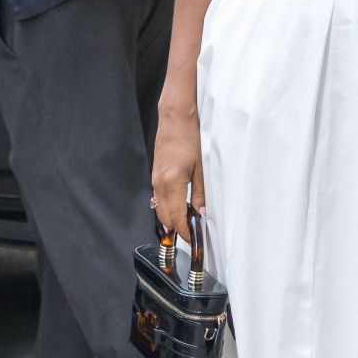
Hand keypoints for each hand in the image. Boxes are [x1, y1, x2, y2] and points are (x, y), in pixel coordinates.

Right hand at [151, 102, 206, 245]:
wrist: (175, 118)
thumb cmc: (191, 138)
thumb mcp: (202, 167)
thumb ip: (200, 193)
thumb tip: (201, 214)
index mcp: (172, 182)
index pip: (176, 216)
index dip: (184, 231)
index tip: (193, 239)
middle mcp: (159, 183)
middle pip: (165, 217)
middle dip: (178, 228)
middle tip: (193, 232)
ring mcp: (155, 179)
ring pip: (160, 209)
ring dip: (172, 218)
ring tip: (189, 221)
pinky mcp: (155, 175)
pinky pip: (159, 198)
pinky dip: (168, 207)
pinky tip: (181, 206)